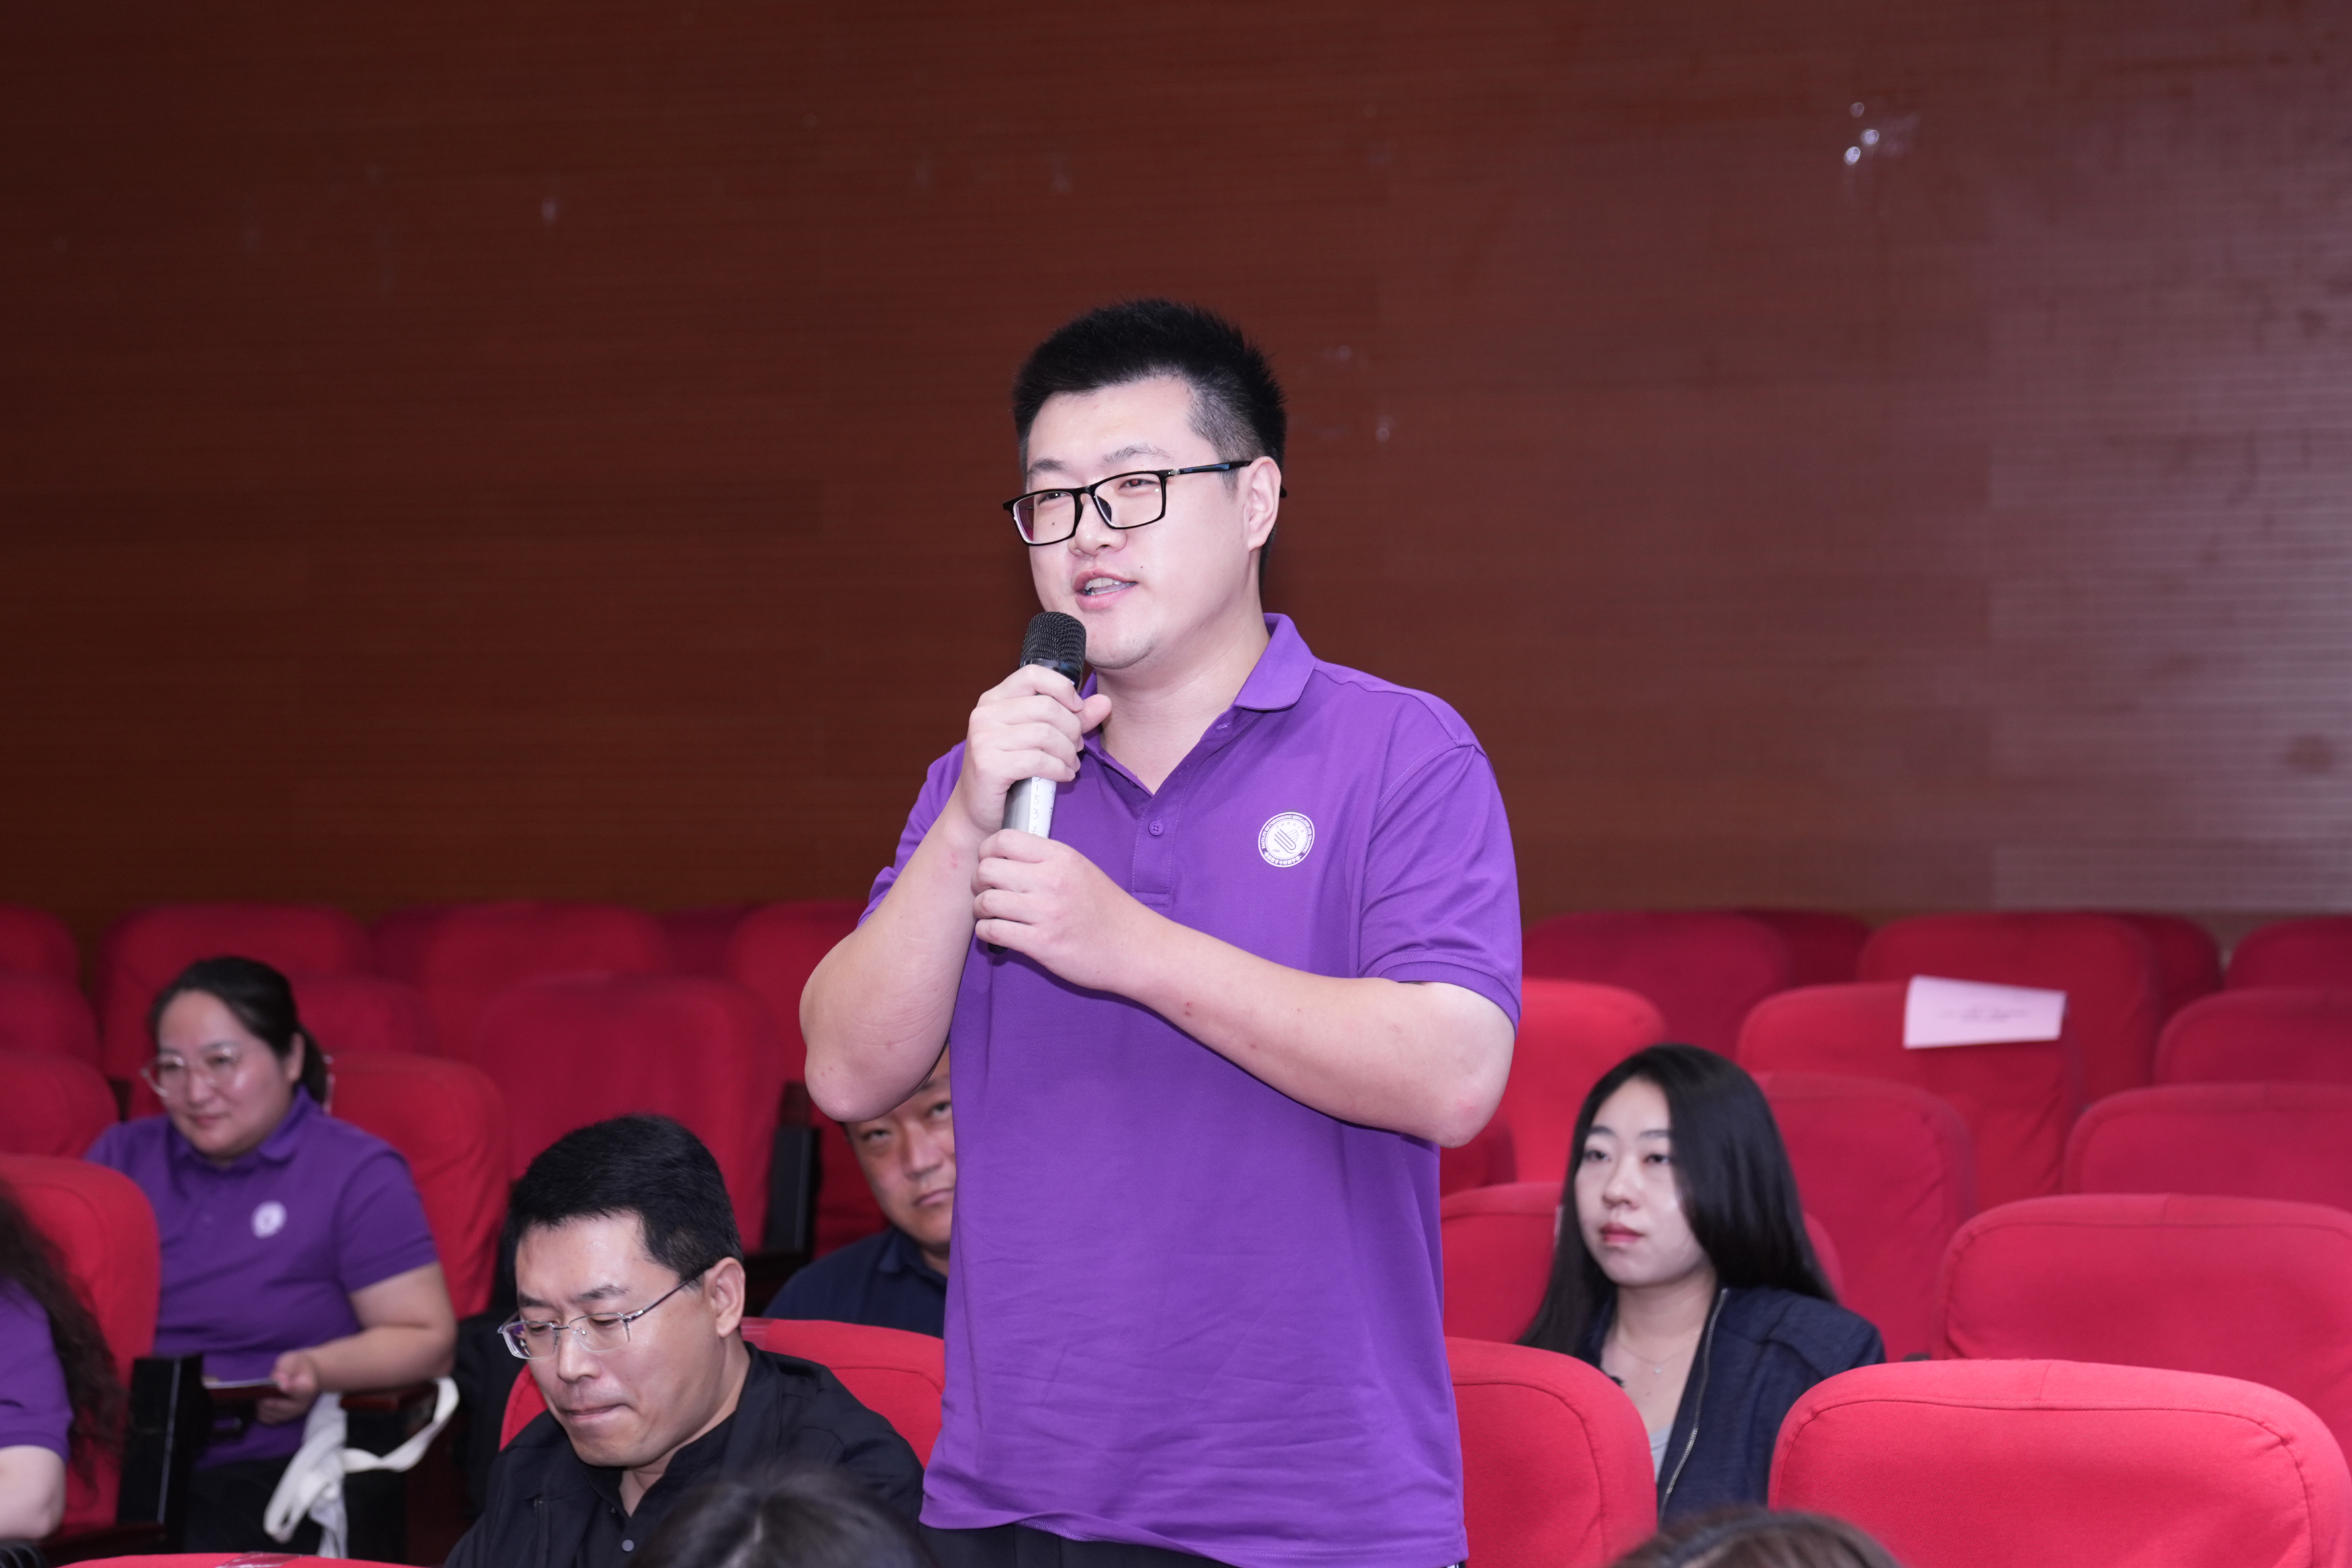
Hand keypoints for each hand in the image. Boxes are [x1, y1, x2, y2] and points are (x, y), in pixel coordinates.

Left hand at [257, 1350, 320, 1424]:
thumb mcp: (291, 1360)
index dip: (287, 1390)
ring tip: (260, 1395)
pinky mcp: (284, 1418)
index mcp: (307, 1388)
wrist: (304, 1374)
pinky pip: (269, 1419)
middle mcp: (303, 1404)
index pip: (298, 1392)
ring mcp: (294, 1413)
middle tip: (260, 1392)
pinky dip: (263, 1412)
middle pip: (283, 1408)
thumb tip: (279, 1382)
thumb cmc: (297, 1365)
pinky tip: (262, 1402)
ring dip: (263, 1407)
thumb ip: (284, 1369)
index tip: (279, 1386)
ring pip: (274, 1415)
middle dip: (268, 1400)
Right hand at [949, 666, 1112, 844]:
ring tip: (1071, 764)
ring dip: (1068, 752)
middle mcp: (985, 714)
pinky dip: (1059, 769)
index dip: (1063, 688)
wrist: (978, 812)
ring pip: (1046, 734)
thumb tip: (1105, 702)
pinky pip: (1038, 760)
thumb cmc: (1010, 772)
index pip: (1034, 674)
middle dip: (1072, 729)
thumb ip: (1072, 719)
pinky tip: (1064, 776)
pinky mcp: (989, 765)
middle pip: (1047, 707)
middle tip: (1077, 748)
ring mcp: (984, 738)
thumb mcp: (1039, 739)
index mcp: (994, 699)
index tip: (1077, 709)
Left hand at [973, 831, 1153, 991]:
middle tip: (987, 892)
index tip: (991, 865)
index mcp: (1061, 857)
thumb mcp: (1081, 870)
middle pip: (987, 868)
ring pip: (986, 901)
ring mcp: (1047, 913)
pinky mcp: (1042, 944)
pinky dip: (986, 933)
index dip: (987, 851)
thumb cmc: (1106, 910)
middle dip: (979, 882)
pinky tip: (998, 933)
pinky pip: (993, 931)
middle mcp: (1052, 880)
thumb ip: (1046, 859)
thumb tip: (1003, 855)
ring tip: (992, 915)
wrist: (1137, 948)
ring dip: (981, 910)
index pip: (1003, 839)